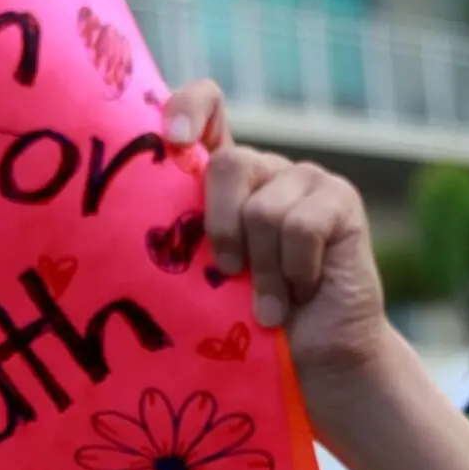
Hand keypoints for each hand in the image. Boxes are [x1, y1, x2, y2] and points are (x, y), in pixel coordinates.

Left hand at [166, 83, 391, 389]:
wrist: (316, 363)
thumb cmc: (250, 327)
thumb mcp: (205, 278)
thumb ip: (184, 237)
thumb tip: (127, 221)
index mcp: (225, 180)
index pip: (207, 106)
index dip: (188, 108)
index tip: (174, 139)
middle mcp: (265, 168)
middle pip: (228, 165)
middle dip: (222, 229)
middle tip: (231, 275)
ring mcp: (306, 179)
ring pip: (263, 209)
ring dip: (264, 271)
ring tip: (272, 302)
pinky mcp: (341, 199)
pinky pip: (301, 227)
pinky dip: (296, 271)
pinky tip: (304, 289)